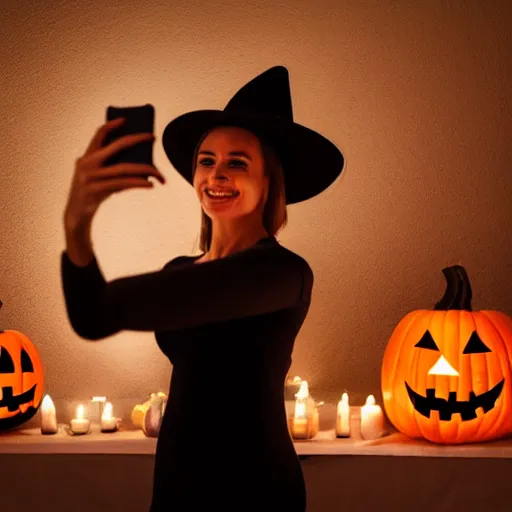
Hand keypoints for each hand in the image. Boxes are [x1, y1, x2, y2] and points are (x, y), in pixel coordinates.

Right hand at [63, 117, 165, 231]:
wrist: (77, 214)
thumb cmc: (94, 193)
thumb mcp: (99, 176)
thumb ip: (113, 166)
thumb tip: (142, 162)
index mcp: (86, 157)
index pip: (99, 135)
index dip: (112, 125)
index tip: (126, 120)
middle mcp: (87, 163)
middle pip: (116, 146)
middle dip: (137, 139)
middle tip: (153, 137)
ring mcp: (90, 176)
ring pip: (124, 168)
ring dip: (145, 169)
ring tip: (160, 174)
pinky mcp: (96, 190)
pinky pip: (123, 184)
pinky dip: (139, 183)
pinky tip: (151, 185)